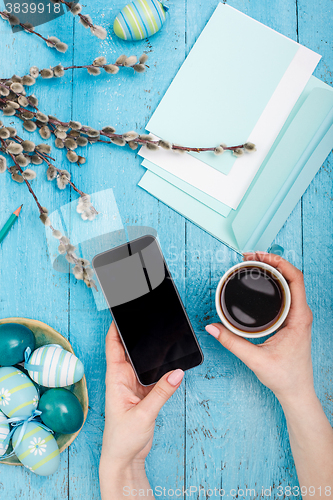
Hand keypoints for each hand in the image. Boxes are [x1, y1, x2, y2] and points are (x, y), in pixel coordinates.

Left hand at [100, 322, 183, 471]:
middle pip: (130, 350)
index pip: (113, 346)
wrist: (124, 459)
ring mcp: (134, 385)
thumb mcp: (143, 414)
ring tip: (164, 337)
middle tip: (150, 319)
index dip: (116, 328)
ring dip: (152, 352)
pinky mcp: (144, 393)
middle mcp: (123, 378)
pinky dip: (161, 368)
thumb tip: (177, 372)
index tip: (123, 312)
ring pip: (143, 361)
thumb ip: (162, 392)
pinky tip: (171, 362)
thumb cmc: (122, 439)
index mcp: (116, 378)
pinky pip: (153, 374)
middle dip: (138, 335)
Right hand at [205, 252, 313, 404]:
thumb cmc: (285, 377)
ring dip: (273, 271)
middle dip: (272, 261)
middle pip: (291, 276)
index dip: (278, 262)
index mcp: (299, 318)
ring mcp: (298, 316)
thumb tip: (212, 328)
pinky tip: (262, 281)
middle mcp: (301, 313)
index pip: (295, 279)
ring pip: (290, 284)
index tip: (260, 256)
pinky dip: (274, 283)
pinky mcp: (292, 320)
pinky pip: (287, 293)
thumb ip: (231, 342)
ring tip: (255, 263)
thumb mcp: (255, 359)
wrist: (296, 391)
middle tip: (251, 256)